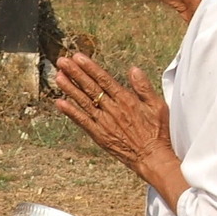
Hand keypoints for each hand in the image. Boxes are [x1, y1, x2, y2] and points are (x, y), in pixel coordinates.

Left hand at [53, 53, 174, 176]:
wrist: (153, 158)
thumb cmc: (158, 132)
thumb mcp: (157, 106)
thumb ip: (143, 87)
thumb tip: (133, 69)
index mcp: (126, 100)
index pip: (104, 79)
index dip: (90, 67)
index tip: (78, 57)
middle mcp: (113, 109)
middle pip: (90, 88)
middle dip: (75, 73)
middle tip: (62, 61)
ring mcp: (104, 123)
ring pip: (84, 102)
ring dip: (70, 89)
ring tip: (58, 76)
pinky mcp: (100, 135)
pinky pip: (83, 122)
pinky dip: (71, 112)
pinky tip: (60, 103)